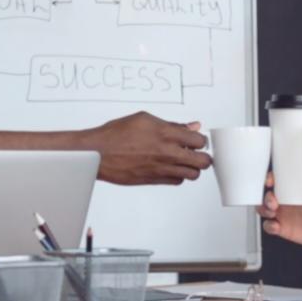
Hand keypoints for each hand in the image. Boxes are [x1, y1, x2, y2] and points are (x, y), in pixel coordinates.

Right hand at [89, 112, 211, 184]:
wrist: (97, 153)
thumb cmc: (116, 134)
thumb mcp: (144, 119)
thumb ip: (172, 124)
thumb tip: (191, 126)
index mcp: (166, 134)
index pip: (200, 141)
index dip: (201, 140)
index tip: (197, 140)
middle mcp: (167, 153)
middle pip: (202, 162)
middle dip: (203, 157)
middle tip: (197, 153)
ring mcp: (161, 168)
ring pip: (192, 175)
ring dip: (192, 168)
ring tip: (184, 161)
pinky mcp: (154, 180)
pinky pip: (177, 181)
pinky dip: (178, 176)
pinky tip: (171, 167)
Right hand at [256, 173, 301, 246]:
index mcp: (293, 189)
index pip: (276, 180)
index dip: (270, 179)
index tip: (271, 181)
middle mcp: (284, 200)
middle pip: (266, 194)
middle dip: (265, 197)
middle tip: (273, 201)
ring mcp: (281, 214)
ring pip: (263, 209)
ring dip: (263, 209)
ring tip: (272, 212)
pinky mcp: (281, 227)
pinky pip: (269, 226)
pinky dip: (269, 226)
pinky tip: (276, 226)